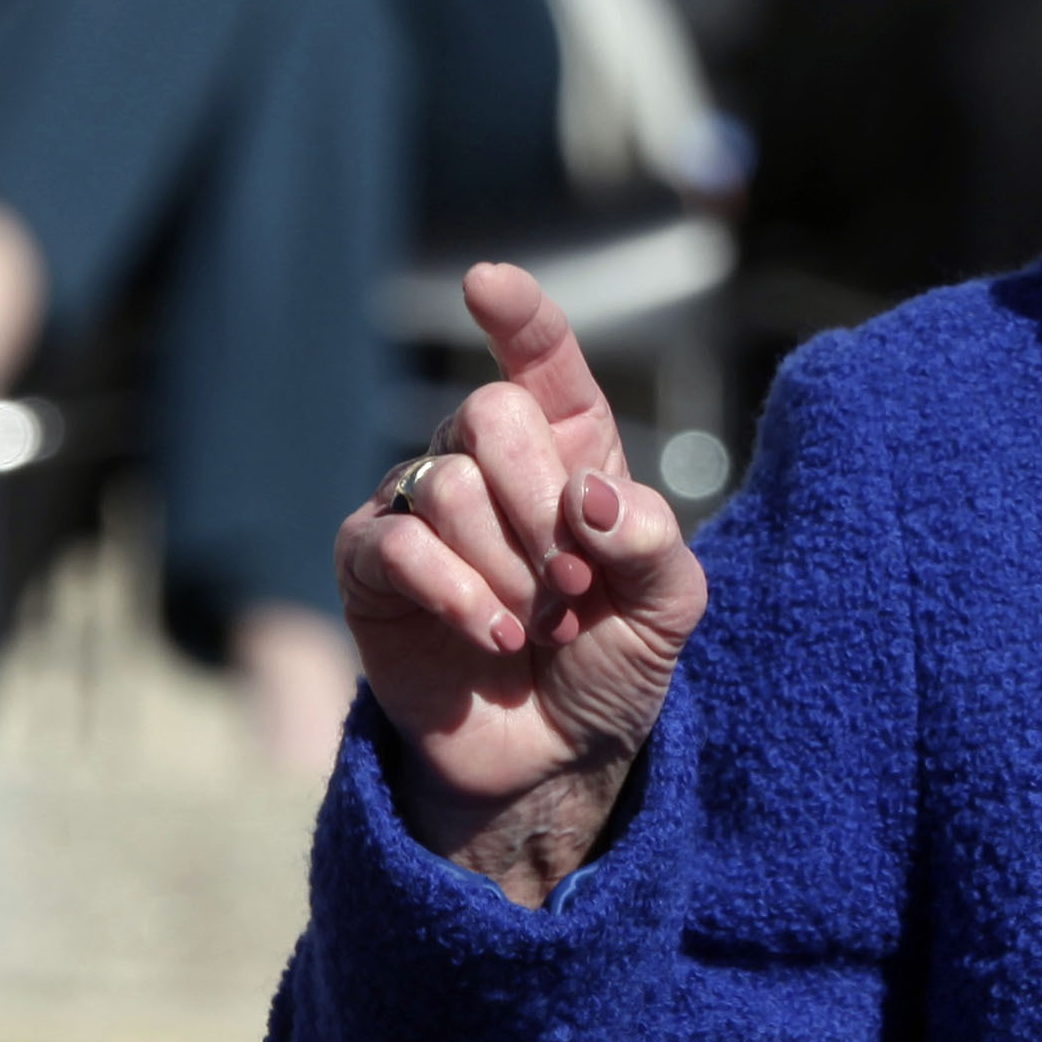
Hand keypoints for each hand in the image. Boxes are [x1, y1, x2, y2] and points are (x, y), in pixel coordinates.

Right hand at [335, 263, 706, 903]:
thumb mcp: (671, 607)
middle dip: (543, 504)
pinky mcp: (370, 567)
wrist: (556, 758)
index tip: (488, 283)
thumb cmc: (613, 664)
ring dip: (508, 565)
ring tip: (536, 626)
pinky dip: (457, 592)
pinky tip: (494, 636)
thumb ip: (653, 541)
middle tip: (575, 586)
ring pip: (447, 482)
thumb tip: (592, 495)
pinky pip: (396, 543)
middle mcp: (488, 463)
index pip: (540, 361)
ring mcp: (422, 508)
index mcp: (569, 450)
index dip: (519, 317)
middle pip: (493, 413)